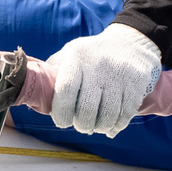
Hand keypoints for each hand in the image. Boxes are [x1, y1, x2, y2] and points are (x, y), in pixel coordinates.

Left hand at [45, 21, 159, 134]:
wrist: (131, 42)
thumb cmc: (93, 54)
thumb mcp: (71, 53)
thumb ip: (54, 71)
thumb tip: (35, 94)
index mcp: (77, 57)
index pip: (66, 90)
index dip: (61, 112)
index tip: (62, 122)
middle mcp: (98, 65)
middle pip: (87, 109)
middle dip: (82, 125)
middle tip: (82, 126)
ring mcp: (119, 74)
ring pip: (108, 115)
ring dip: (100, 128)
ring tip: (96, 127)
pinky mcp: (136, 82)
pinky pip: (125, 114)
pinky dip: (117, 126)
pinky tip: (111, 127)